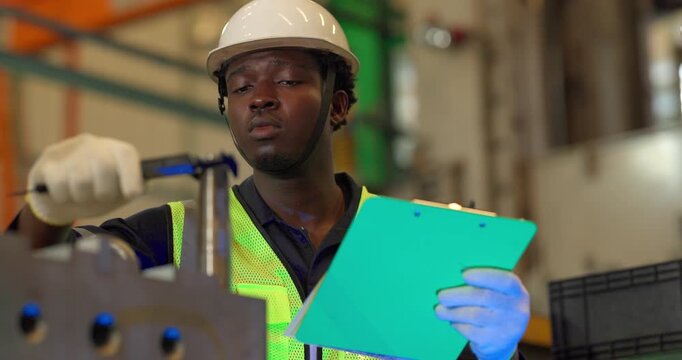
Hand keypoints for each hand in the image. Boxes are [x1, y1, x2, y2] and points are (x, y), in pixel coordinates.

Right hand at [26, 133, 142, 225]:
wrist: (60, 201)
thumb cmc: (97, 195)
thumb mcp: (119, 193)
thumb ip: (134, 189)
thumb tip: (142, 186)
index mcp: (115, 150)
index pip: (127, 154)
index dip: (131, 174)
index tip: (131, 194)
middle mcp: (93, 144)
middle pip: (104, 166)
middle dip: (104, 191)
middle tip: (100, 197)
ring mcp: (69, 149)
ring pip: (81, 179)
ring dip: (82, 197)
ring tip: (81, 196)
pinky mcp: (47, 160)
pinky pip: (58, 184)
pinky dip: (63, 197)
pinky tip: (63, 194)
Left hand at [435, 268, 528, 359]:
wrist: (503, 341)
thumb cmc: (495, 308)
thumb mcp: (499, 295)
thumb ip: (485, 285)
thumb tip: (454, 276)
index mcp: (518, 292)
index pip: (506, 280)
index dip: (484, 276)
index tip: (464, 274)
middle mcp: (517, 310)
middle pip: (485, 297)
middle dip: (459, 295)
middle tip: (441, 295)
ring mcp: (508, 328)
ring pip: (475, 315)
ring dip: (453, 311)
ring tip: (439, 309)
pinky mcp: (496, 342)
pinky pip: (472, 331)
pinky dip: (458, 325)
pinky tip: (452, 321)